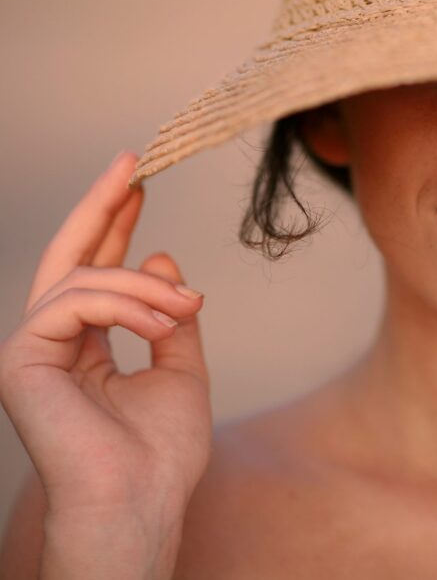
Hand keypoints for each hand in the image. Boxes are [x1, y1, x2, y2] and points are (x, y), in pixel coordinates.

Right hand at [0, 150, 211, 517]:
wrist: (142, 500)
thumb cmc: (161, 451)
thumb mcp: (181, 369)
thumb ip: (169, 315)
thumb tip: (163, 257)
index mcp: (84, 347)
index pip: (94, 272)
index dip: (114, 225)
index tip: (139, 183)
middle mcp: (51, 343)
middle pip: (68, 258)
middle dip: (101, 207)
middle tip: (133, 162)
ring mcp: (31, 351)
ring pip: (83, 281)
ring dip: (144, 284)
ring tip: (188, 304)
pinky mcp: (22, 360)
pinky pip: (76, 304)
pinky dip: (126, 304)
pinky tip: (165, 319)